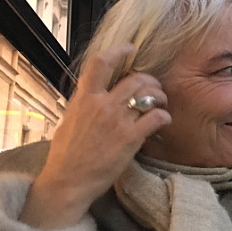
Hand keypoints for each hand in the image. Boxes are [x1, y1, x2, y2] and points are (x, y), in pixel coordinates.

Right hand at [20, 45, 171, 228]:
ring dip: (161, 96)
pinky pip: (156, 117)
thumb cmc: (66, 156)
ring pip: (149, 94)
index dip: (119, 51)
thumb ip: (85, 105)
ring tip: (162, 104)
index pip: (101, 63)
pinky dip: (164, 117)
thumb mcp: (70, 121)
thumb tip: (95, 96)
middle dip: (151, 81)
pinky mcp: (130, 138)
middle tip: (156, 89)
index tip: (131, 48)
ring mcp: (116, 121)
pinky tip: (163, 122)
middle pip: (135, 78)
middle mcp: (101, 105)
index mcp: (83, 99)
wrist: (67, 182)